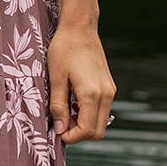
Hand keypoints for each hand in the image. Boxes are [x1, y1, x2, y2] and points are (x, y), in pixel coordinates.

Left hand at [47, 21, 115, 143]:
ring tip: (65, 111)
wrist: (80, 28)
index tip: (56, 132)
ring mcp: (110, 90)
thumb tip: (59, 130)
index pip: (87, 130)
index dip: (71, 137)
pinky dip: (89, 114)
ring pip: (101, 122)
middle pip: (98, 131)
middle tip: (60, 123)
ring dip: (84, 124)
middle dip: (79, 134)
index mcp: (92, 94)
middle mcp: (106, 94)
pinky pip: (102, 110)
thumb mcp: (56, 78)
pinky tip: (74, 102)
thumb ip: (58, 106)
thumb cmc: (64, 49)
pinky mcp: (109, 86)